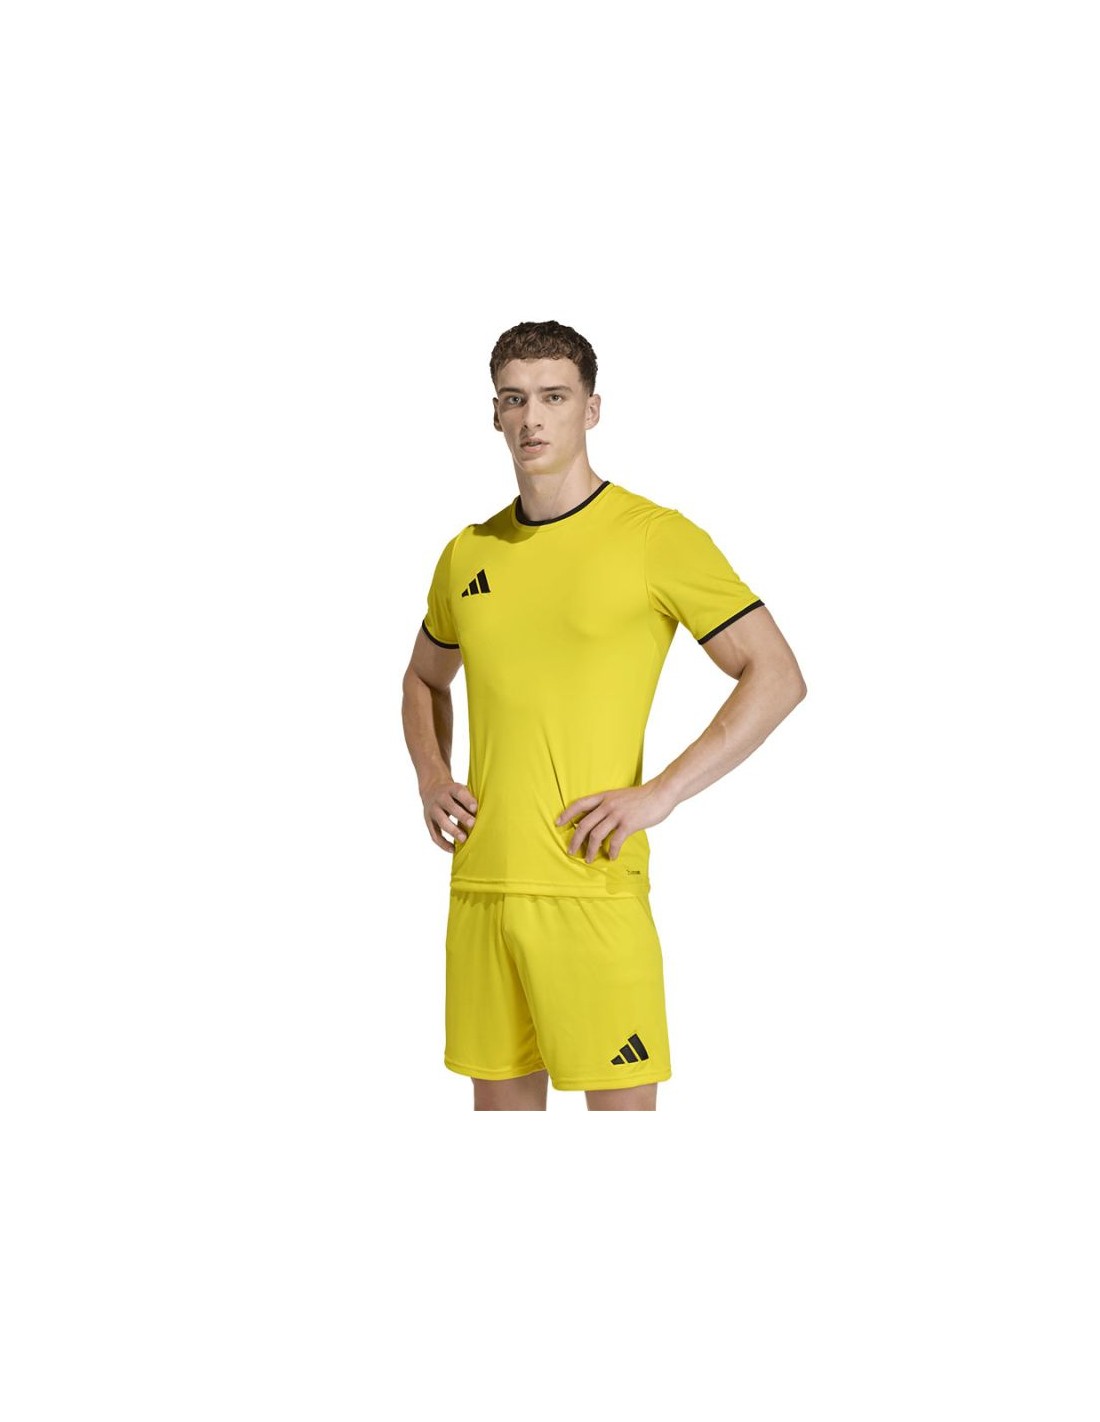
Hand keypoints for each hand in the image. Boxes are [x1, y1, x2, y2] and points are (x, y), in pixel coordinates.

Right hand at [421, 780, 477, 853]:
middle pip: (450, 807)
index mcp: (450, 788)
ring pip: (441, 821)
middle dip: (461, 816)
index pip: (458, 792)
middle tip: (472, 824)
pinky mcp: (428, 821)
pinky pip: (434, 834)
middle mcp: (440, 798)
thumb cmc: (454, 793)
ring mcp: (432, 810)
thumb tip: (487, 814)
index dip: (467, 800)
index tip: (475, 808)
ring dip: (453, 831)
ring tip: (464, 839)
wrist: (432, 788)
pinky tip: (453, 849)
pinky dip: (443, 843)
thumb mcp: (460, 790)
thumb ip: (470, 800)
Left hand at [555, 782, 673, 863]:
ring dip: (591, 850)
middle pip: (584, 824)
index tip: (557, 823)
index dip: (566, 814)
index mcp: (604, 797)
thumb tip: (600, 819)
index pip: (579, 804)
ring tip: (589, 859)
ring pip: (596, 835)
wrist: (661, 792)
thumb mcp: (620, 796)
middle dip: (575, 840)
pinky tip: (612, 856)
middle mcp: (607, 805)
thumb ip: (609, 805)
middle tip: (571, 851)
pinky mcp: (628, 824)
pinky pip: (615, 841)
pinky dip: (611, 851)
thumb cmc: (642, 796)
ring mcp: (617, 814)